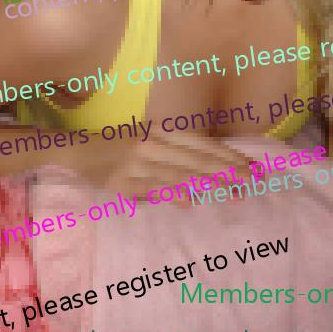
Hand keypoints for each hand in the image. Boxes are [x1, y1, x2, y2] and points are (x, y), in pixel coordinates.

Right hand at [70, 127, 254, 204]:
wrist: (78, 150)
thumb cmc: (120, 146)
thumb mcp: (151, 141)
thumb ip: (180, 153)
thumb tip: (216, 170)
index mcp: (162, 130)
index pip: (203, 144)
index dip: (229, 156)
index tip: (253, 168)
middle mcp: (153, 143)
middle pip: (198, 158)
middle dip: (229, 171)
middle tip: (254, 182)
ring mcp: (137, 162)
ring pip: (180, 174)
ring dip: (210, 184)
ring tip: (235, 193)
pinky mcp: (122, 182)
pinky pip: (152, 188)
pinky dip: (172, 193)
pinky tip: (190, 201)